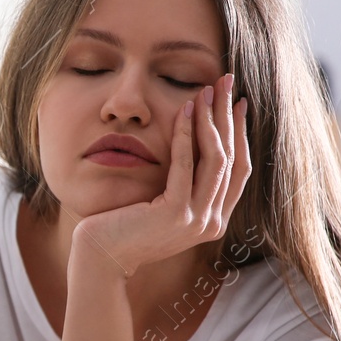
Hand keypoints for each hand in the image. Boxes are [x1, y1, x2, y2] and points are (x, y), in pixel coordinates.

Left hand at [69, 73, 249, 279]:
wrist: (100, 256)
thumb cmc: (125, 225)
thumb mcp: (164, 203)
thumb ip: (185, 182)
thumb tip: (197, 139)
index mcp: (213, 220)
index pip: (238, 169)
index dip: (240, 133)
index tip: (237, 103)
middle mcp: (212, 223)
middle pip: (232, 159)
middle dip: (230, 117)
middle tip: (228, 84)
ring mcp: (197, 221)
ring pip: (216, 160)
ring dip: (211, 120)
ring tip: (204, 91)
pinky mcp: (175, 214)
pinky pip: (185, 165)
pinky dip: (185, 135)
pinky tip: (183, 111)